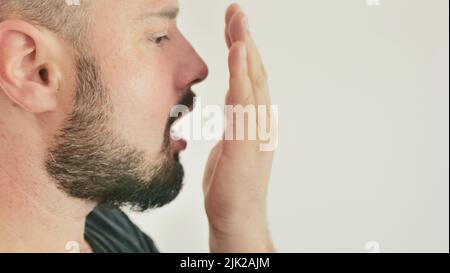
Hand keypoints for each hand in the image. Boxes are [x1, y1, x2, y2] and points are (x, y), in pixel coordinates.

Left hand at [203, 4, 274, 252]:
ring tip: (239, 22)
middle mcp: (260, 120)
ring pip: (252, 82)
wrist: (237, 217)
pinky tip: (238, 54)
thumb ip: (235, 121)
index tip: (233, 26)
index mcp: (254, 120)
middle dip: (245, 39)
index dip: (242, 50)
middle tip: (237, 11)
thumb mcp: (230, 143)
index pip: (249, 77)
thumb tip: (232, 105)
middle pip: (253, 72)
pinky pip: (244, 102)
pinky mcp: (246, 142)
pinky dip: (242, 74)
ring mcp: (256, 131)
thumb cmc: (232, 184)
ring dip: (245, 49)